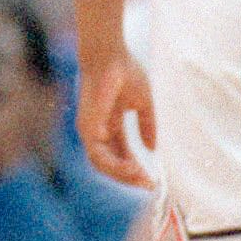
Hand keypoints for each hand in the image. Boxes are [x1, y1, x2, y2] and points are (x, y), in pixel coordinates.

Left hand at [77, 53, 157, 189]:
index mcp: (110, 125)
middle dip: (130, 177)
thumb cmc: (125, 73)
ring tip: (141, 177)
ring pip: (102, 165)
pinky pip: (98, 156)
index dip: (135, 168)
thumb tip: (152, 149)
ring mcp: (90, 131)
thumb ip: (147, 126)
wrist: (110, 56)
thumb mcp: (142, 103)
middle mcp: (98, 131)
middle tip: (148, 184)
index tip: (151, 179)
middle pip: (111, 164)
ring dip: (123, 175)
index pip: (120, 155)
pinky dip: (115, 165)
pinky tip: (132, 166)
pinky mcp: (87, 128)